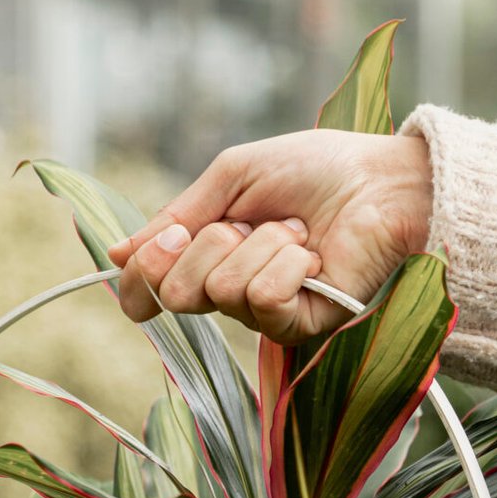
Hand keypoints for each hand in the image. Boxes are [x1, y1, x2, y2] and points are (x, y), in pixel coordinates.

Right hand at [107, 129, 432, 343]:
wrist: (382, 180)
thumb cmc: (316, 171)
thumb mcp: (231, 178)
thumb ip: (175, 217)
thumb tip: (114, 257)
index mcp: (211, 257)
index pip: (152, 289)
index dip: (145, 270)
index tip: (168, 237)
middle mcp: (233, 291)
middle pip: (176, 294)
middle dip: (207, 245)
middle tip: (249, 222)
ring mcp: (266, 313)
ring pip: (221, 291)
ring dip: (260, 244)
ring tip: (297, 232)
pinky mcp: (301, 326)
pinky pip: (263, 300)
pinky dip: (286, 264)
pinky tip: (313, 254)